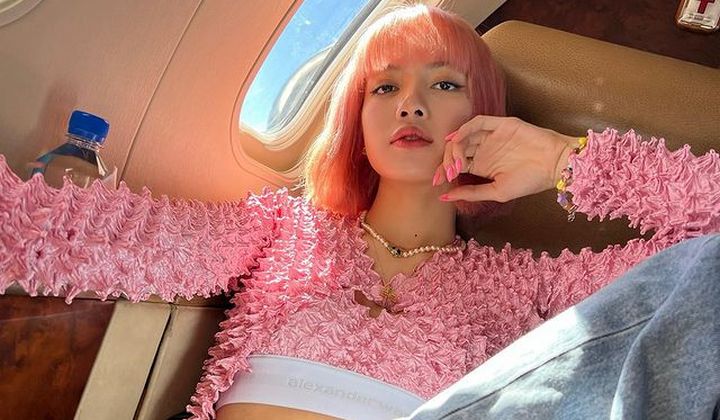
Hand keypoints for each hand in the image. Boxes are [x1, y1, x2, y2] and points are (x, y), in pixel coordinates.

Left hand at [433, 116, 577, 202]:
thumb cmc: (530, 181)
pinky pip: (478, 122)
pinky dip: (465, 129)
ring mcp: (491, 136)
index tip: (436, 182)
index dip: (444, 170)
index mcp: (482, 164)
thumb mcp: (496, 191)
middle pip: (456, 149)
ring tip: (456, 164)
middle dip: (447, 161)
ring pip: (464, 136)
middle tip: (447, 173)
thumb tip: (444, 197)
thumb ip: (471, 192)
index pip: (455, 164)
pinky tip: (457, 139)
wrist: (555, 166)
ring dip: (455, 148)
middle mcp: (484, 149)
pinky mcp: (501, 125)